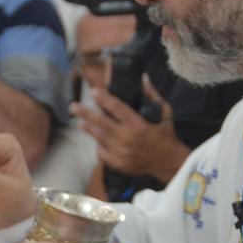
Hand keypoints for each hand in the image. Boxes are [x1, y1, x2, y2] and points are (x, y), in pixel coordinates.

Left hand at [71, 76, 186, 182]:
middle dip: (85, 113)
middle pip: (101, 122)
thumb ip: (153, 96)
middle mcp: (127, 138)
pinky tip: (97, 139)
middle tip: (73, 107)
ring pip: (99, 137)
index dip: (103, 98)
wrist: (168, 163)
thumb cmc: (166, 135)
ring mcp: (121, 152)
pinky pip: (102, 152)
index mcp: (138, 124)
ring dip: (88, 128)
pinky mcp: (118, 163)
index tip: (93, 91)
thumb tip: (143, 78)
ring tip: (80, 122)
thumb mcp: (165, 112)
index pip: (116, 107)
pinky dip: (99, 145)